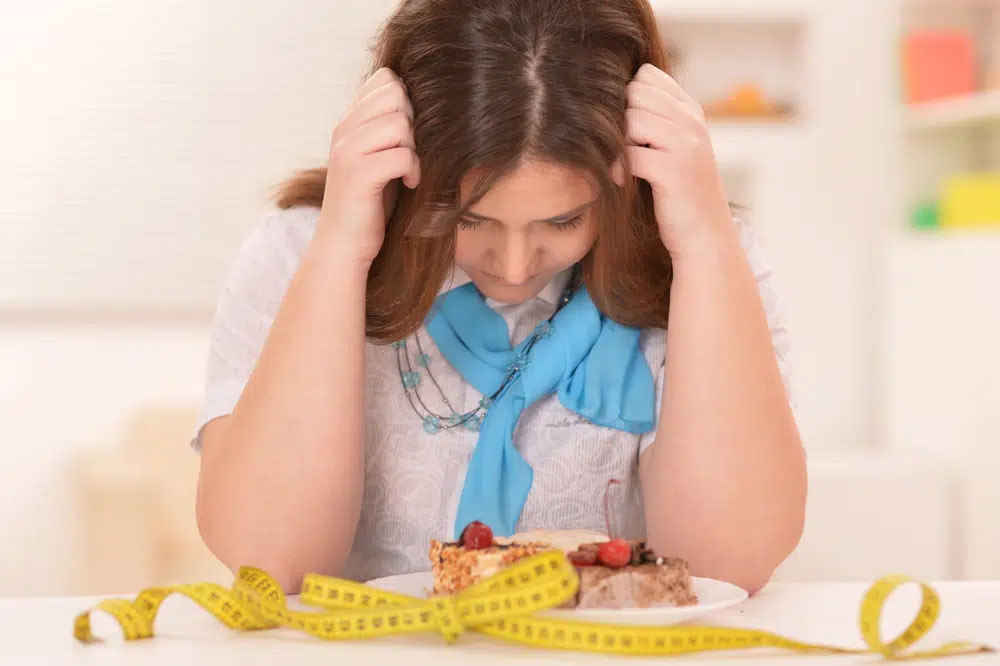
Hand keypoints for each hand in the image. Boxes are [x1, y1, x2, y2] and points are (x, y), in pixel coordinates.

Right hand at [315, 68, 420, 265]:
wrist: (344, 247)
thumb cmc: (370, 204)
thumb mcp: (378, 158)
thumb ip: (390, 129)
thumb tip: (427, 102)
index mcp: (348, 122)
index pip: (384, 79)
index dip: (406, 101)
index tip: (407, 134)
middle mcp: (343, 131)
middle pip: (395, 95)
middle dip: (412, 122)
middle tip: (409, 153)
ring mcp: (347, 151)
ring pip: (399, 123)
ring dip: (414, 148)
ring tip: (408, 170)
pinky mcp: (358, 174)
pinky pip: (402, 154)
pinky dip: (413, 170)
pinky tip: (409, 184)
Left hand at [612, 64, 733, 258]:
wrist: (705, 236)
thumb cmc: (680, 193)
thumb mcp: (675, 148)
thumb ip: (656, 120)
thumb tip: (610, 95)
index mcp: (691, 111)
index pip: (648, 75)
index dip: (627, 96)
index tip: (625, 126)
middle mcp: (692, 122)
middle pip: (635, 92)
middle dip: (619, 117)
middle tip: (619, 147)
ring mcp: (686, 145)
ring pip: (632, 119)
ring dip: (617, 142)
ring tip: (620, 164)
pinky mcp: (674, 170)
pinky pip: (630, 154)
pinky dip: (618, 168)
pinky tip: (621, 181)